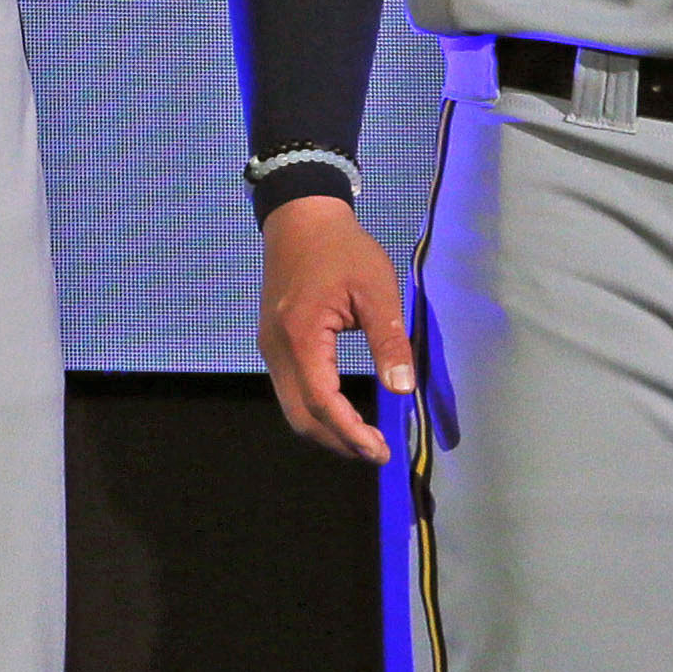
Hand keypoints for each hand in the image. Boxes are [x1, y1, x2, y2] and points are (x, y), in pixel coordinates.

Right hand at [258, 194, 413, 463]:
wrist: (300, 220)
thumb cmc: (343, 250)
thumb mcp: (377, 290)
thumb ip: (389, 341)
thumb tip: (402, 389)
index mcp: (301, 335)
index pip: (322, 401)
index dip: (351, 432)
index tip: (382, 450)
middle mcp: (277, 348)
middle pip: (300, 415)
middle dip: (338, 441)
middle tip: (377, 451)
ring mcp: (270, 348)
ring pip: (292, 407)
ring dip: (327, 429)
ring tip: (365, 438)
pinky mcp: (274, 344)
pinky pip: (291, 390)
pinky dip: (316, 410)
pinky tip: (344, 412)